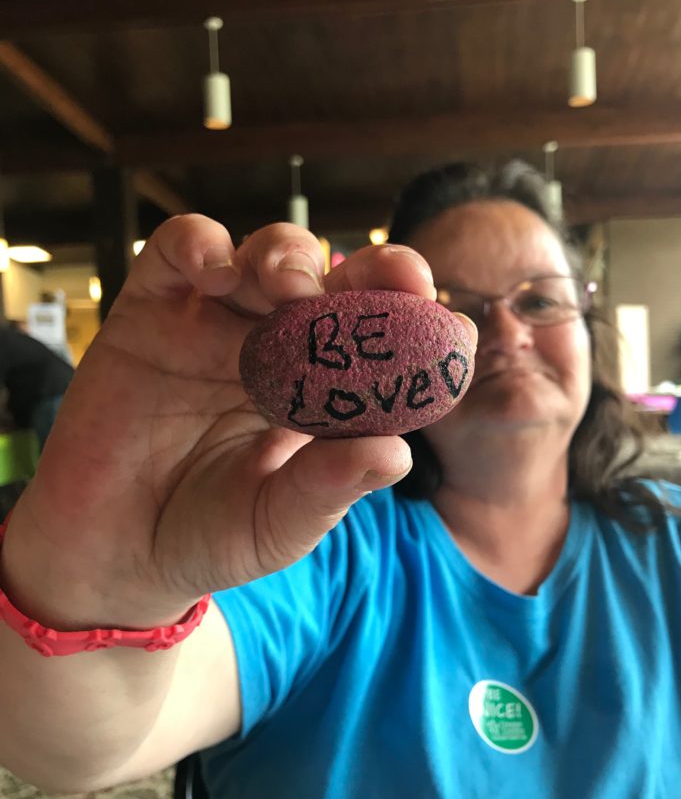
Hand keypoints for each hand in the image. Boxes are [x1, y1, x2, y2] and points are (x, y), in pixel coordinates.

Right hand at [3, 215, 472, 626]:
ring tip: (292, 288)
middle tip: (396, 279)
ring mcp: (216, 324)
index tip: (450, 329)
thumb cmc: (206, 537)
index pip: (383, 343)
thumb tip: (399, 452)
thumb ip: (329, 488)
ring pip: (267, 254)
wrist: (112, 553)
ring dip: (291, 255)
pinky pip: (178, 252)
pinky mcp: (151, 311)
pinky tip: (217, 270)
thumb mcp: (277, 524)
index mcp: (322, 395)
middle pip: (338, 283)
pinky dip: (200, 245)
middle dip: (374, 271)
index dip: (419, 326)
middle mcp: (278, 349)